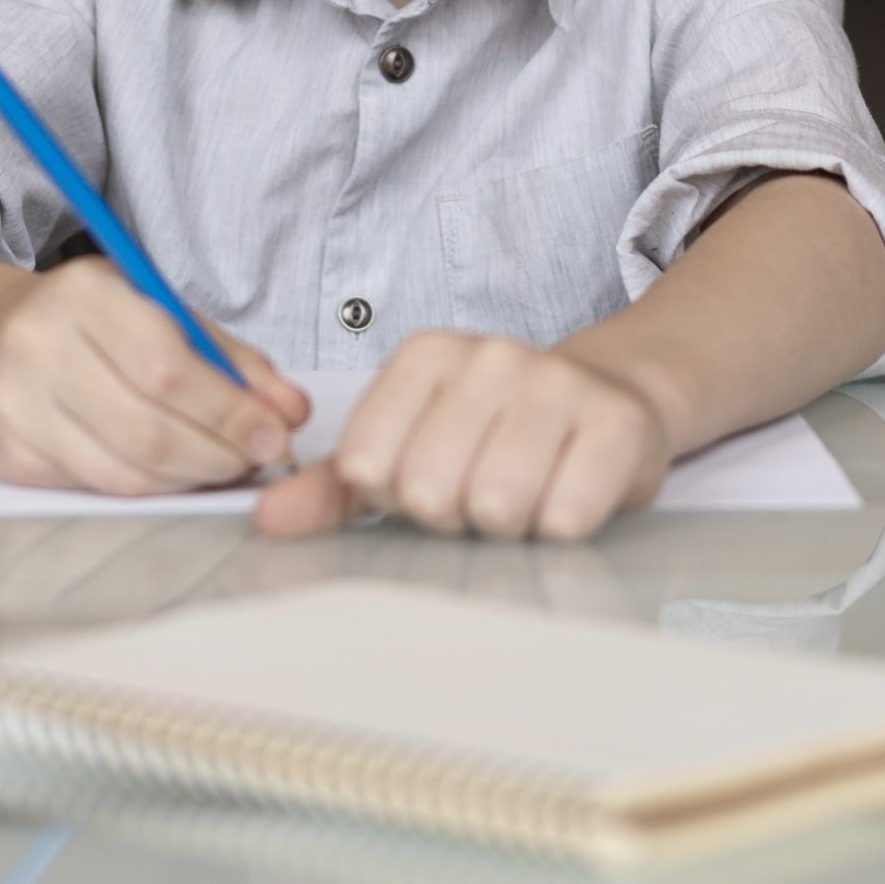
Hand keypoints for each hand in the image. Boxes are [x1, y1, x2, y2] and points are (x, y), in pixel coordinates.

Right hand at [0, 258, 304, 496]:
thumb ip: (228, 357)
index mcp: (84, 294)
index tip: (276, 433)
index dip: (230, 410)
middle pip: (148, 428)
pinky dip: (152, 488)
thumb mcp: (157, 309)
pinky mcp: (9, 457)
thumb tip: (290, 410)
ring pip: (125, 470)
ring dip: (191, 478)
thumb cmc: (86, 321)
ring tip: (223, 466)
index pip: (168, 367)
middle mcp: (39, 347)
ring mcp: (16, 407)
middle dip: (219, 453)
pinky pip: (99, 487)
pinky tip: (175, 474)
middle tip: (257, 459)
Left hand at [252, 332, 670, 541]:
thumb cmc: (497, 435)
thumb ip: (334, 486)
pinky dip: (560, 528)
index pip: (367, 464)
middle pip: (431, 491)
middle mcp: (489, 356)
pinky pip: (564, 518)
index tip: (428, 477)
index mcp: (426, 355)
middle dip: (455, 515)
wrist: (611, 400)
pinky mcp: (616, 424)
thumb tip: (267, 519)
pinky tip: (567, 494)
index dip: (396, 496)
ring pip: (496, 506)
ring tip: (526, 494)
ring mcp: (557, 384)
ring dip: (509, 525)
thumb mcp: (410, 449)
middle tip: (482, 491)